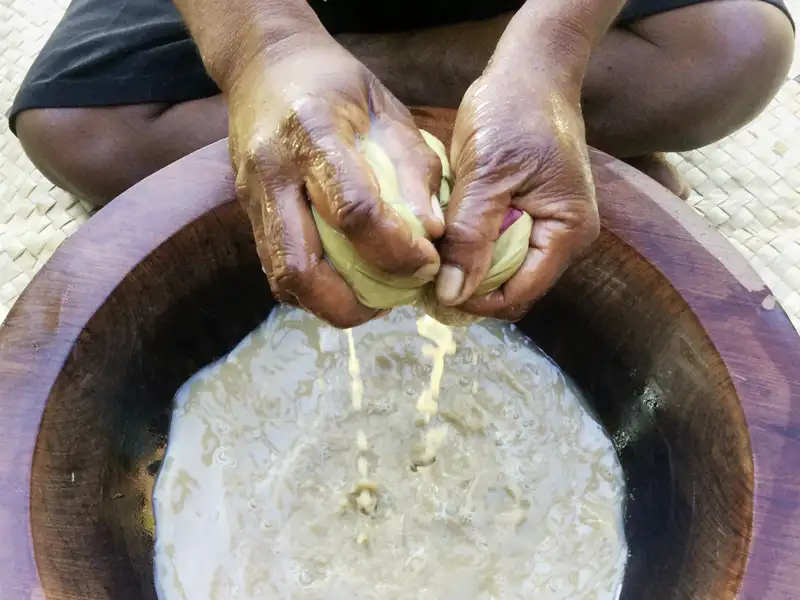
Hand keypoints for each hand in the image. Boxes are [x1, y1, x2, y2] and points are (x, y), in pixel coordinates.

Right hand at [227, 37, 443, 327]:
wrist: (263, 64)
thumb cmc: (335, 82)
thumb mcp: (387, 109)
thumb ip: (413, 168)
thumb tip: (434, 233)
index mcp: (313, 133)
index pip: (354, 210)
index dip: (396, 249)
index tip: (428, 261)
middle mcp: (273, 172)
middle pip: (301, 266)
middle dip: (353, 303)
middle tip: (396, 298)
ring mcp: (252, 197)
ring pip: (282, 278)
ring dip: (330, 303)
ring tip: (373, 298)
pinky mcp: (248, 213)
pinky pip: (277, 268)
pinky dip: (314, 289)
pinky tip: (346, 281)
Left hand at [434, 66, 599, 320]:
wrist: (529, 71)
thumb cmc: (514, 111)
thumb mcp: (487, 174)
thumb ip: (471, 237)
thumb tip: (451, 297)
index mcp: (567, 232)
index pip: (519, 293)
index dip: (475, 300)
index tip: (431, 291)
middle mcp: (564, 238)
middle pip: (512, 287)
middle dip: (469, 287)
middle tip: (423, 275)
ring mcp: (548, 227)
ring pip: (502, 269)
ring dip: (468, 267)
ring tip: (430, 256)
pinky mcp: (529, 214)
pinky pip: (498, 245)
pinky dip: (472, 245)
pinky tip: (444, 237)